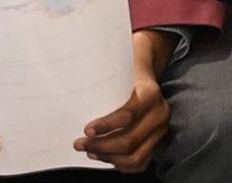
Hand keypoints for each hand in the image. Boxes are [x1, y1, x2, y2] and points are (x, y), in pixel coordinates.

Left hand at [77, 30, 173, 171]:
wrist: (144, 72)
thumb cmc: (126, 71)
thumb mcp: (117, 68)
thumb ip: (102, 76)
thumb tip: (71, 81)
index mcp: (150, 94)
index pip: (128, 115)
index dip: (106, 126)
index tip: (86, 130)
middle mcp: (160, 113)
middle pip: (129, 141)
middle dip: (101, 146)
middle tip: (80, 144)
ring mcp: (161, 129)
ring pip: (135, 157)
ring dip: (109, 158)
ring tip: (90, 151)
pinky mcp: (157, 141)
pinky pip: (140, 163)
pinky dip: (120, 164)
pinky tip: (105, 156)